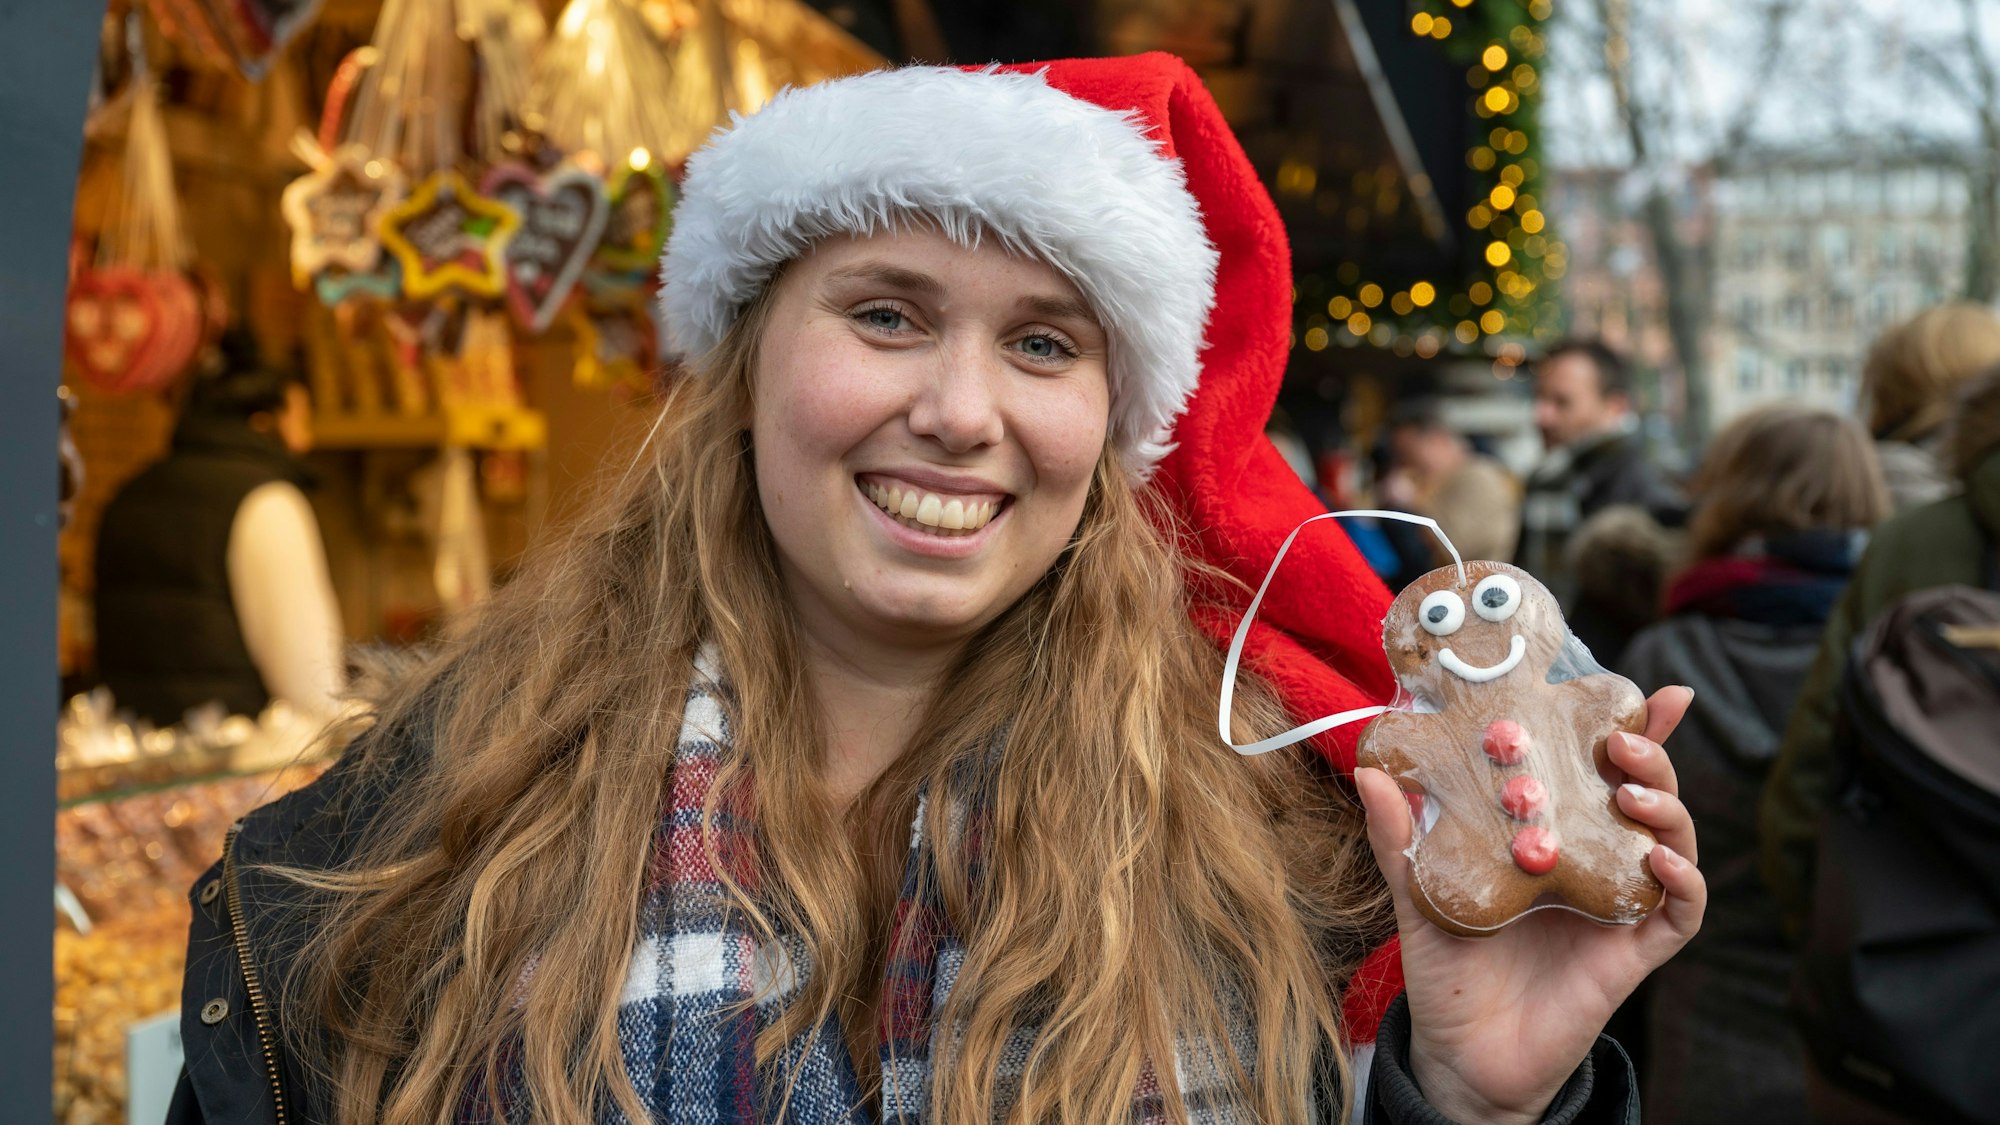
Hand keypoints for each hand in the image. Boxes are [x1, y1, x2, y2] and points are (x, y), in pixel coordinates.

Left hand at [1353, 686, 1705, 1123]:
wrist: (1462, 1052)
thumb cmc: (1446, 966)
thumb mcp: (1417, 890)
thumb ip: (1400, 834)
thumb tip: (1372, 770)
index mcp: (1552, 832)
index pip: (1598, 769)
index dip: (1634, 729)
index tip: (1659, 693)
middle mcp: (1592, 859)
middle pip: (1645, 793)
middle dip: (1650, 755)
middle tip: (1622, 740)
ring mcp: (1617, 904)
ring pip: (1671, 841)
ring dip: (1666, 808)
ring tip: (1633, 791)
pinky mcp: (1633, 952)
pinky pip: (1679, 911)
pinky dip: (1681, 881)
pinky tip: (1657, 859)